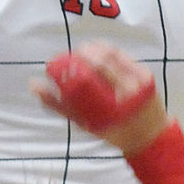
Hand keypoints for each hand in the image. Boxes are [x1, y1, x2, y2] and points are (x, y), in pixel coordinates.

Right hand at [31, 42, 169, 153]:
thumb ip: (59, 106)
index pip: (89, 75)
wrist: (149, 135)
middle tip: (71, 54)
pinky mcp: (147, 74)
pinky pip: (125, 56)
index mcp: (113, 106)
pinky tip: (99, 49)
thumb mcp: (85, 123)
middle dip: (83, 53)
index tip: (59, 62)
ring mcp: (140, 81)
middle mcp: (129, 91)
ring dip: (96, 48)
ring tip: (83, 49)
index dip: (73, 64)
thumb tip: (34, 86)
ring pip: (114, 55)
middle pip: (102, 62)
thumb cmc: (112, 130)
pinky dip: (109, 50)